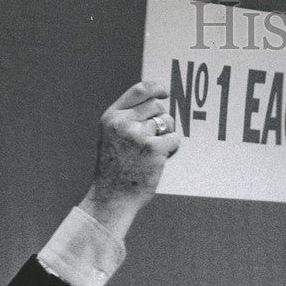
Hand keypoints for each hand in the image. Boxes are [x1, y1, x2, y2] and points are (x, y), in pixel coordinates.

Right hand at [77, 81, 179, 239]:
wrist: (112, 196)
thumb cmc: (115, 169)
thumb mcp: (111, 137)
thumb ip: (127, 119)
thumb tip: (154, 101)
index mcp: (112, 117)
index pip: (139, 90)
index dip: (156, 88)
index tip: (165, 92)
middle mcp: (124, 122)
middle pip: (157, 106)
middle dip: (161, 119)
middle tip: (155, 137)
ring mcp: (139, 135)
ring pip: (167, 122)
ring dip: (167, 134)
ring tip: (153, 151)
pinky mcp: (154, 149)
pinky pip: (174, 139)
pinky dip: (171, 149)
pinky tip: (159, 160)